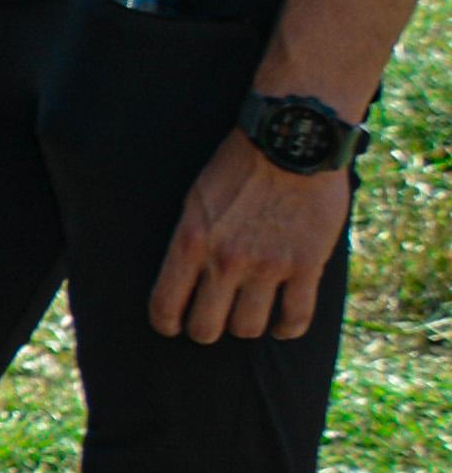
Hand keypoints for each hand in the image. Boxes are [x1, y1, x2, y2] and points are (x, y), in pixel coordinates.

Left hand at [148, 135, 348, 345]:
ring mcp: (268, 266)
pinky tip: (282, 325)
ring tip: (246, 316)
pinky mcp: (306, 266)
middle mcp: (225, 261)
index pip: (165, 305)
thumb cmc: (237, 165)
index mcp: (190, 241)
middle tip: (211, 322)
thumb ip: (191, 240)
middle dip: (205, 329)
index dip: (166, 324)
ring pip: (249, 328)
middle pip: (207, 328)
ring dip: (246, 326)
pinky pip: (296, 319)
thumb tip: (184, 277)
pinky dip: (288, 328)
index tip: (171, 326)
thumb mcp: (196, 199)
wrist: (290, 142)